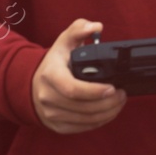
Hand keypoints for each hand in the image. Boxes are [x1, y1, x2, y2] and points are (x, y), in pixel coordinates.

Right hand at [30, 18, 127, 133]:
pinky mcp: (57, 126)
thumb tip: (96, 26)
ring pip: (85, 120)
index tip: (113, 87)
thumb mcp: (63, 42)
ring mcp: (51, 114)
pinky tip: (109, 112)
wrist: (32, 85)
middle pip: (83, 107)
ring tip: (119, 102)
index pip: (73, 89)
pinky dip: (100, 121)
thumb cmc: (54, 63)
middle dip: (108, 103)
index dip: (95, 91)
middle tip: (122, 94)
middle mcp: (48, 97)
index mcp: (50, 75)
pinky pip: (83, 128)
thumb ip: (79, 29)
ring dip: (108, 113)